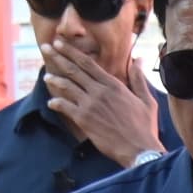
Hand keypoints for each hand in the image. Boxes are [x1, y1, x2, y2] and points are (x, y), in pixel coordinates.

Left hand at [41, 44, 165, 165]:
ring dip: (54, 79)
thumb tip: (139, 60)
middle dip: (58, 57)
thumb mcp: (146, 100)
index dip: (71, 51)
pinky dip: (56, 103)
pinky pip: (65, 106)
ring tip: (46, 76)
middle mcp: (99, 91)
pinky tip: (51, 102)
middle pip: (74, 70)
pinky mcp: (83, 120)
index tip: (60, 43)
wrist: (139, 149)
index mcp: (113, 85)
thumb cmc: (145, 126)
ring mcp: (90, 105)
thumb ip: (138, 78)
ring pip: (67, 86)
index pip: (88, 63)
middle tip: (45, 47)